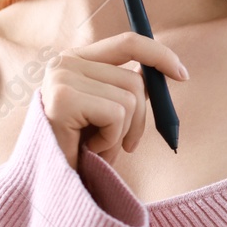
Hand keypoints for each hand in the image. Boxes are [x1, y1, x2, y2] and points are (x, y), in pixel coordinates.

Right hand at [41, 31, 187, 168]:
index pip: (127, 43)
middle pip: (135, 81)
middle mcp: (64, 62)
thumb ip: (124, 91)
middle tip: (125, 145)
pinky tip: (88, 149)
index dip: (159, 55)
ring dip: (122, 133)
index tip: (182, 75)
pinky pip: (116, 115)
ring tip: (97, 147)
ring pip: (129, 100)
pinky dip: (111, 139)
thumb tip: (161, 74)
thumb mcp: (104, 115)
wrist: (44, 183)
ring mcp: (61, 77)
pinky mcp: (63, 98)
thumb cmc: (76, 151)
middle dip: (140, 120)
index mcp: (75, 60)